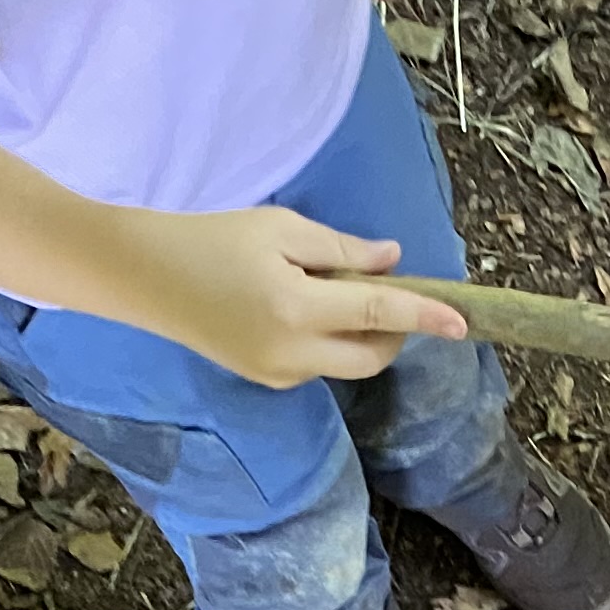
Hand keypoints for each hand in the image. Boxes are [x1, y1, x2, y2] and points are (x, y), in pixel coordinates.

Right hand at [131, 205, 473, 386]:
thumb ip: (342, 250)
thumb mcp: (280, 228)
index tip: (462, 322)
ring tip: (326, 290)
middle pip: (373, 356)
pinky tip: (298, 308)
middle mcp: (293, 353)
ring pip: (347, 363)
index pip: (379, 313)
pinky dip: (329, 339)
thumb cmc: (212, 239)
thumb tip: (393, 261)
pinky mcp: (268, 381)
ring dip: (359, 333)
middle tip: (383, 289)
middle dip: (394, 330)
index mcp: (296, 309)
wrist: (147, 277)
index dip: (424, 315)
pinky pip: (320, 365)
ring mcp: (280, 375)